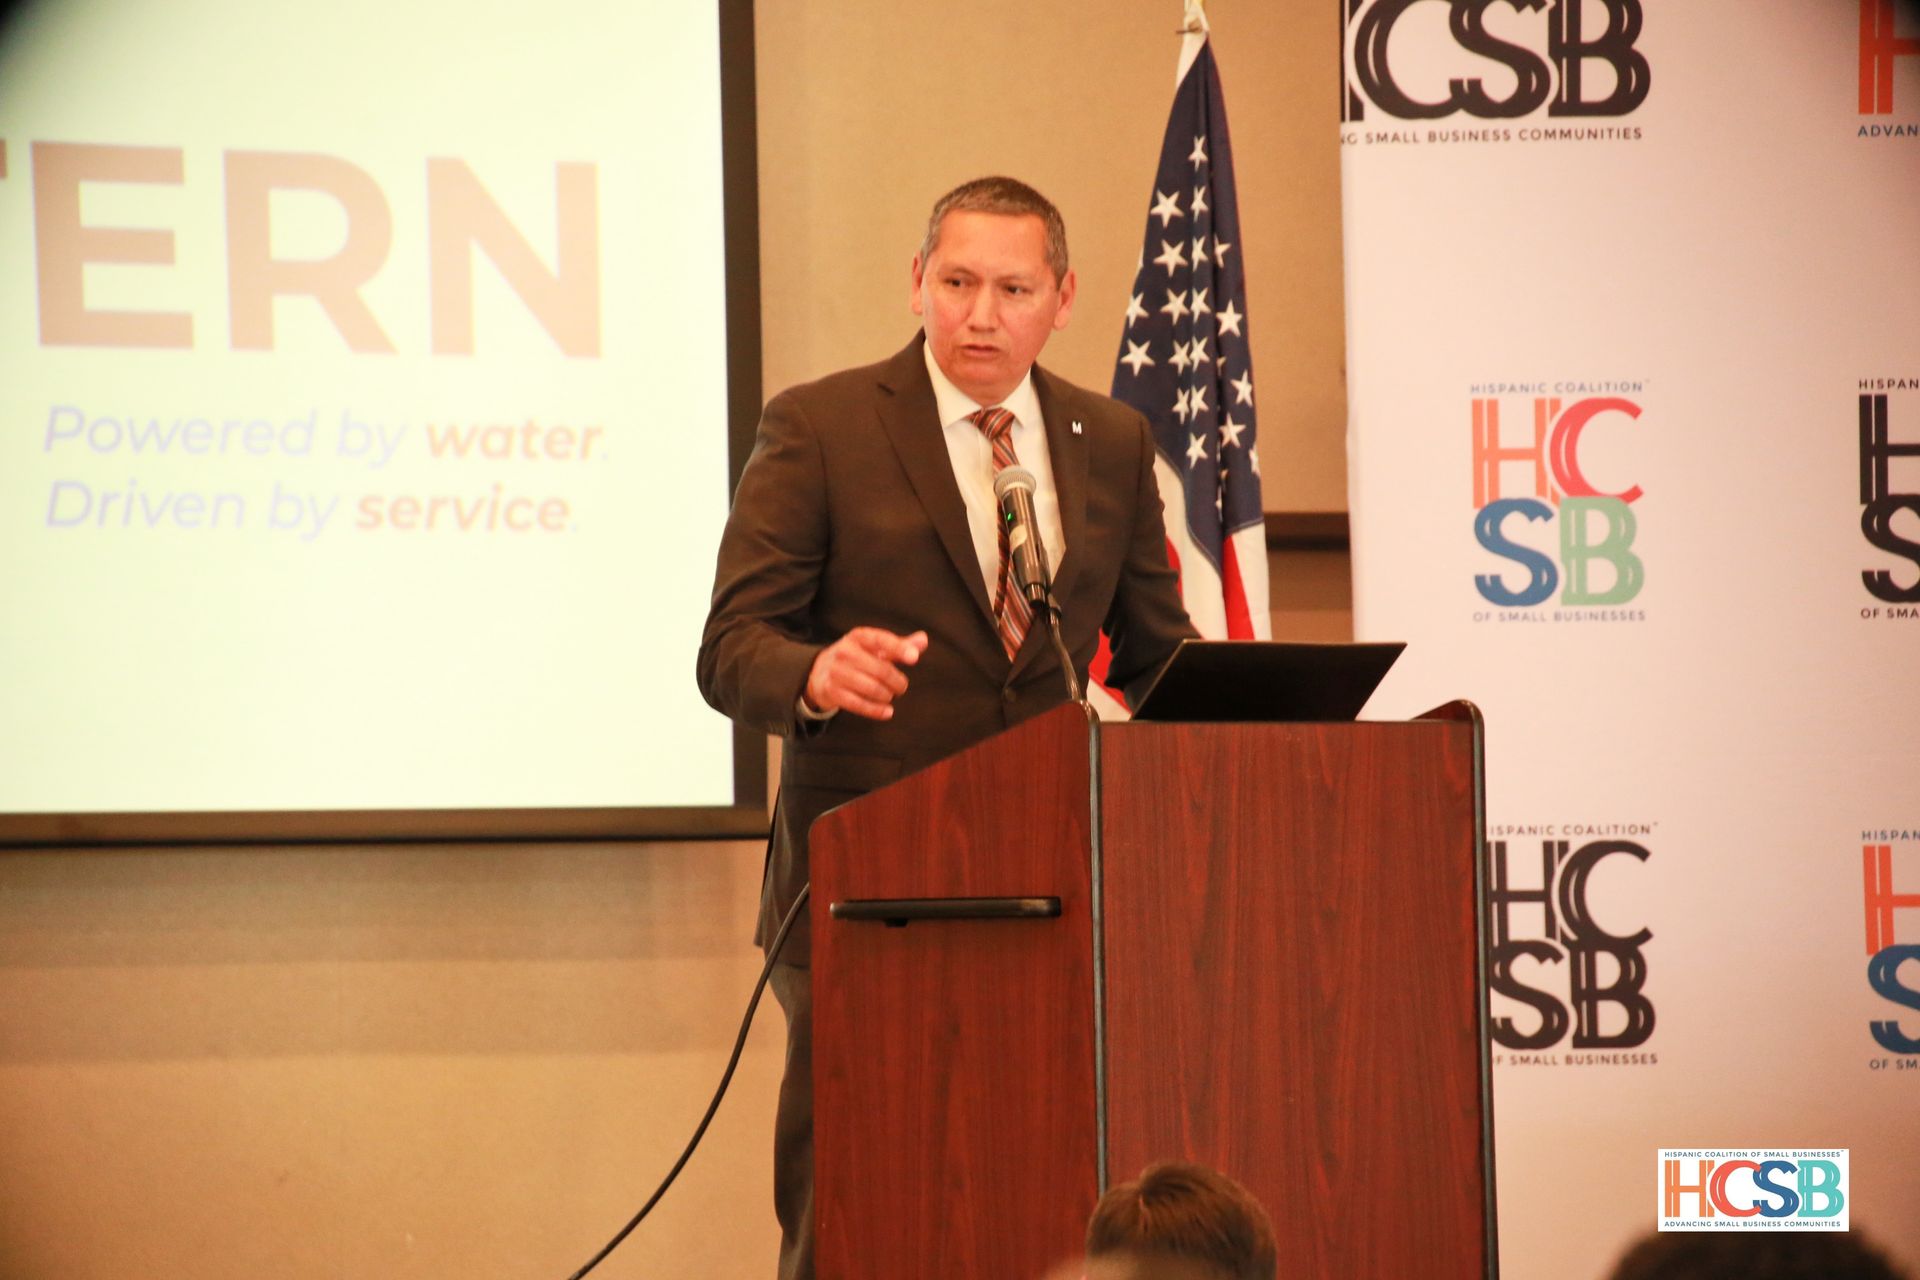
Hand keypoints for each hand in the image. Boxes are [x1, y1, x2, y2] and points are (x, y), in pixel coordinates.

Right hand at [804, 627, 928, 720]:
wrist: (818, 671)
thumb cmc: (856, 658)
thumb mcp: (874, 648)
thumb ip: (899, 645)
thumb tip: (923, 640)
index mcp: (858, 637)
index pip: (880, 640)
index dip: (898, 648)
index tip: (914, 658)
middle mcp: (845, 652)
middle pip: (881, 670)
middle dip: (897, 682)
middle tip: (901, 687)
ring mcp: (837, 672)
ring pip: (872, 689)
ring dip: (887, 696)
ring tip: (889, 696)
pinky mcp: (832, 691)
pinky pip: (859, 704)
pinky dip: (877, 710)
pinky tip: (888, 712)